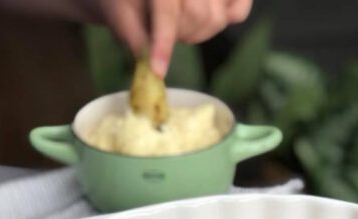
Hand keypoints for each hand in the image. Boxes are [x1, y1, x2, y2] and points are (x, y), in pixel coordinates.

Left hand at [99, 0, 252, 75]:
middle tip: (166, 34)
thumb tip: (149, 65)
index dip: (163, 41)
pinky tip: (208, 17)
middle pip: (199, 14)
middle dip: (181, 34)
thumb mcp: (119, 12)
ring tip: (181, 23)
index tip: (158, 70)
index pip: (167, 7)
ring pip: (216, 18)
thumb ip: (132, 35)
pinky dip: (230, 17)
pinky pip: (238, 11)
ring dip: (199, 31)